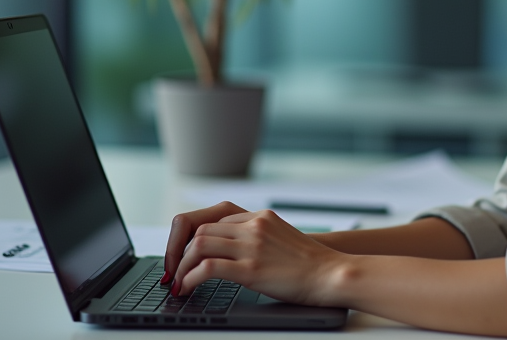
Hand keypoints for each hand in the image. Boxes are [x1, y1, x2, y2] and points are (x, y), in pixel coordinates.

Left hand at [170, 209, 345, 305]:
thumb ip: (258, 237)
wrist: (331, 273)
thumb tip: (231, 251)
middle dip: (181, 253)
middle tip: (176, 272)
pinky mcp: (251, 269)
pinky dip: (190, 278)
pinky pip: (208, 268)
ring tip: (179, 282)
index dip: (196, 240)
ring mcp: (252, 246)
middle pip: (202, 230)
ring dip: (182, 266)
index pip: (216, 220)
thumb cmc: (309, 263)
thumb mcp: (281, 238)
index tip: (187, 258)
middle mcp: (255, 226)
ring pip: (199, 245)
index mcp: (261, 217)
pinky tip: (188, 288)